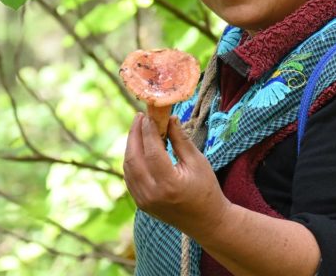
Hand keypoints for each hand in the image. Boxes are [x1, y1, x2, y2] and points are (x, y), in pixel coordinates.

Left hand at [123, 113, 230, 238]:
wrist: (206, 221)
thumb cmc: (206, 189)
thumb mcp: (198, 162)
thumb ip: (181, 140)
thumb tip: (169, 118)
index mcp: (169, 184)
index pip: (152, 151)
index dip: (148, 130)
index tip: (148, 114)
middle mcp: (152, 194)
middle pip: (134, 158)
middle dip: (134, 134)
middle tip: (139, 116)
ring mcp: (144, 201)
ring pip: (128, 168)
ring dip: (131, 146)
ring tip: (139, 128)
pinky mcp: (141, 204)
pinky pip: (130, 178)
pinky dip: (132, 160)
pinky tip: (139, 147)